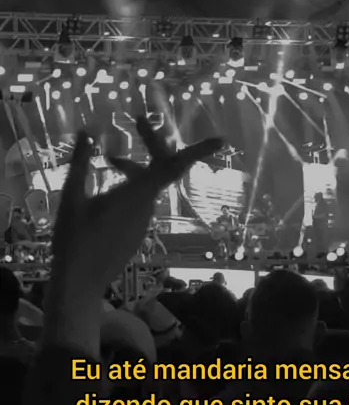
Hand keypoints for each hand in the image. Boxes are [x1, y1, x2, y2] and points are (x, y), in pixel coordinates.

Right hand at [49, 117, 221, 301]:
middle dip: (152, 141)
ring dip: (134, 166)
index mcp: (136, 195)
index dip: (198, 151)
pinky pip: (141, 199)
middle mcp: (146, 206)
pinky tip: (109, 185)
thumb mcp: (71, 197)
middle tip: (138, 120)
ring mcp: (143, 220)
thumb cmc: (74, 240)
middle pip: (160, 167)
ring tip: (109, 158)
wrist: (79, 284)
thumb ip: (81, 162)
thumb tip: (86, 131)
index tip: (220, 140)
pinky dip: (131, 184)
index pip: (173, 166)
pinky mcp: (137, 230)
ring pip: (147, 183)